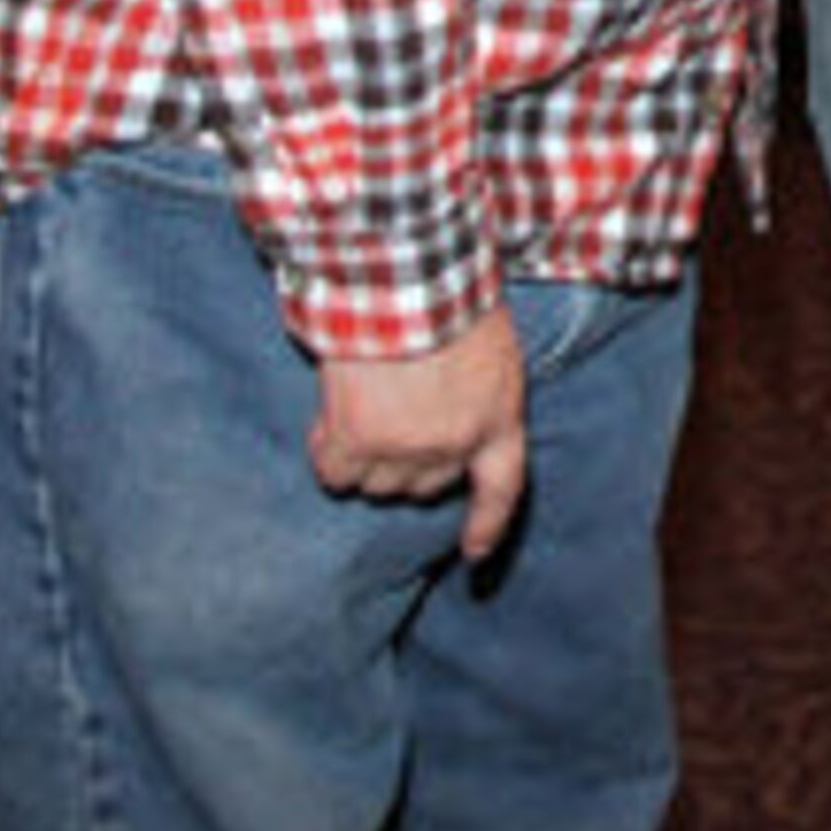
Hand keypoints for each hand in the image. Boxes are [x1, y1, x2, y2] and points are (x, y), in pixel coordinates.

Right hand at [310, 306, 528, 561]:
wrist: (411, 277)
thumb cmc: (456, 297)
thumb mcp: (495, 348)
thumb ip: (480, 394)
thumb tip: (447, 413)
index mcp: (499, 420)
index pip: (502, 489)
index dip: (487, 525)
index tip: (476, 552)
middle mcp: (454, 446)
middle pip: (424, 486)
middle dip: (410, 459)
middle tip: (398, 409)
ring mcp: (405, 449)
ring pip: (376, 484)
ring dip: (367, 455)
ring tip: (365, 403)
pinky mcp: (357, 440)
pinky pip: (335, 473)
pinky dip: (329, 452)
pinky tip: (332, 417)